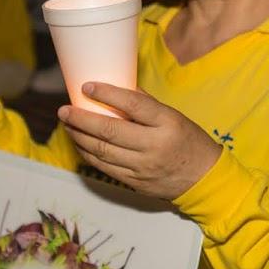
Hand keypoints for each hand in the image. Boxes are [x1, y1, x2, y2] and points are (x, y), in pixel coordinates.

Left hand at [57, 82, 220, 198]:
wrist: (204, 179)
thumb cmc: (188, 141)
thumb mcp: (173, 116)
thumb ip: (145, 104)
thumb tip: (117, 86)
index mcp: (166, 123)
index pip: (133, 104)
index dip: (107, 94)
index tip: (86, 87)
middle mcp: (153, 145)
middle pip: (109, 131)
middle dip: (81, 119)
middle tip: (64, 110)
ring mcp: (142, 166)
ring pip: (102, 151)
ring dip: (80, 136)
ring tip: (67, 124)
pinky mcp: (134, 182)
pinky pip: (104, 167)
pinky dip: (88, 153)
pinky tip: (80, 142)